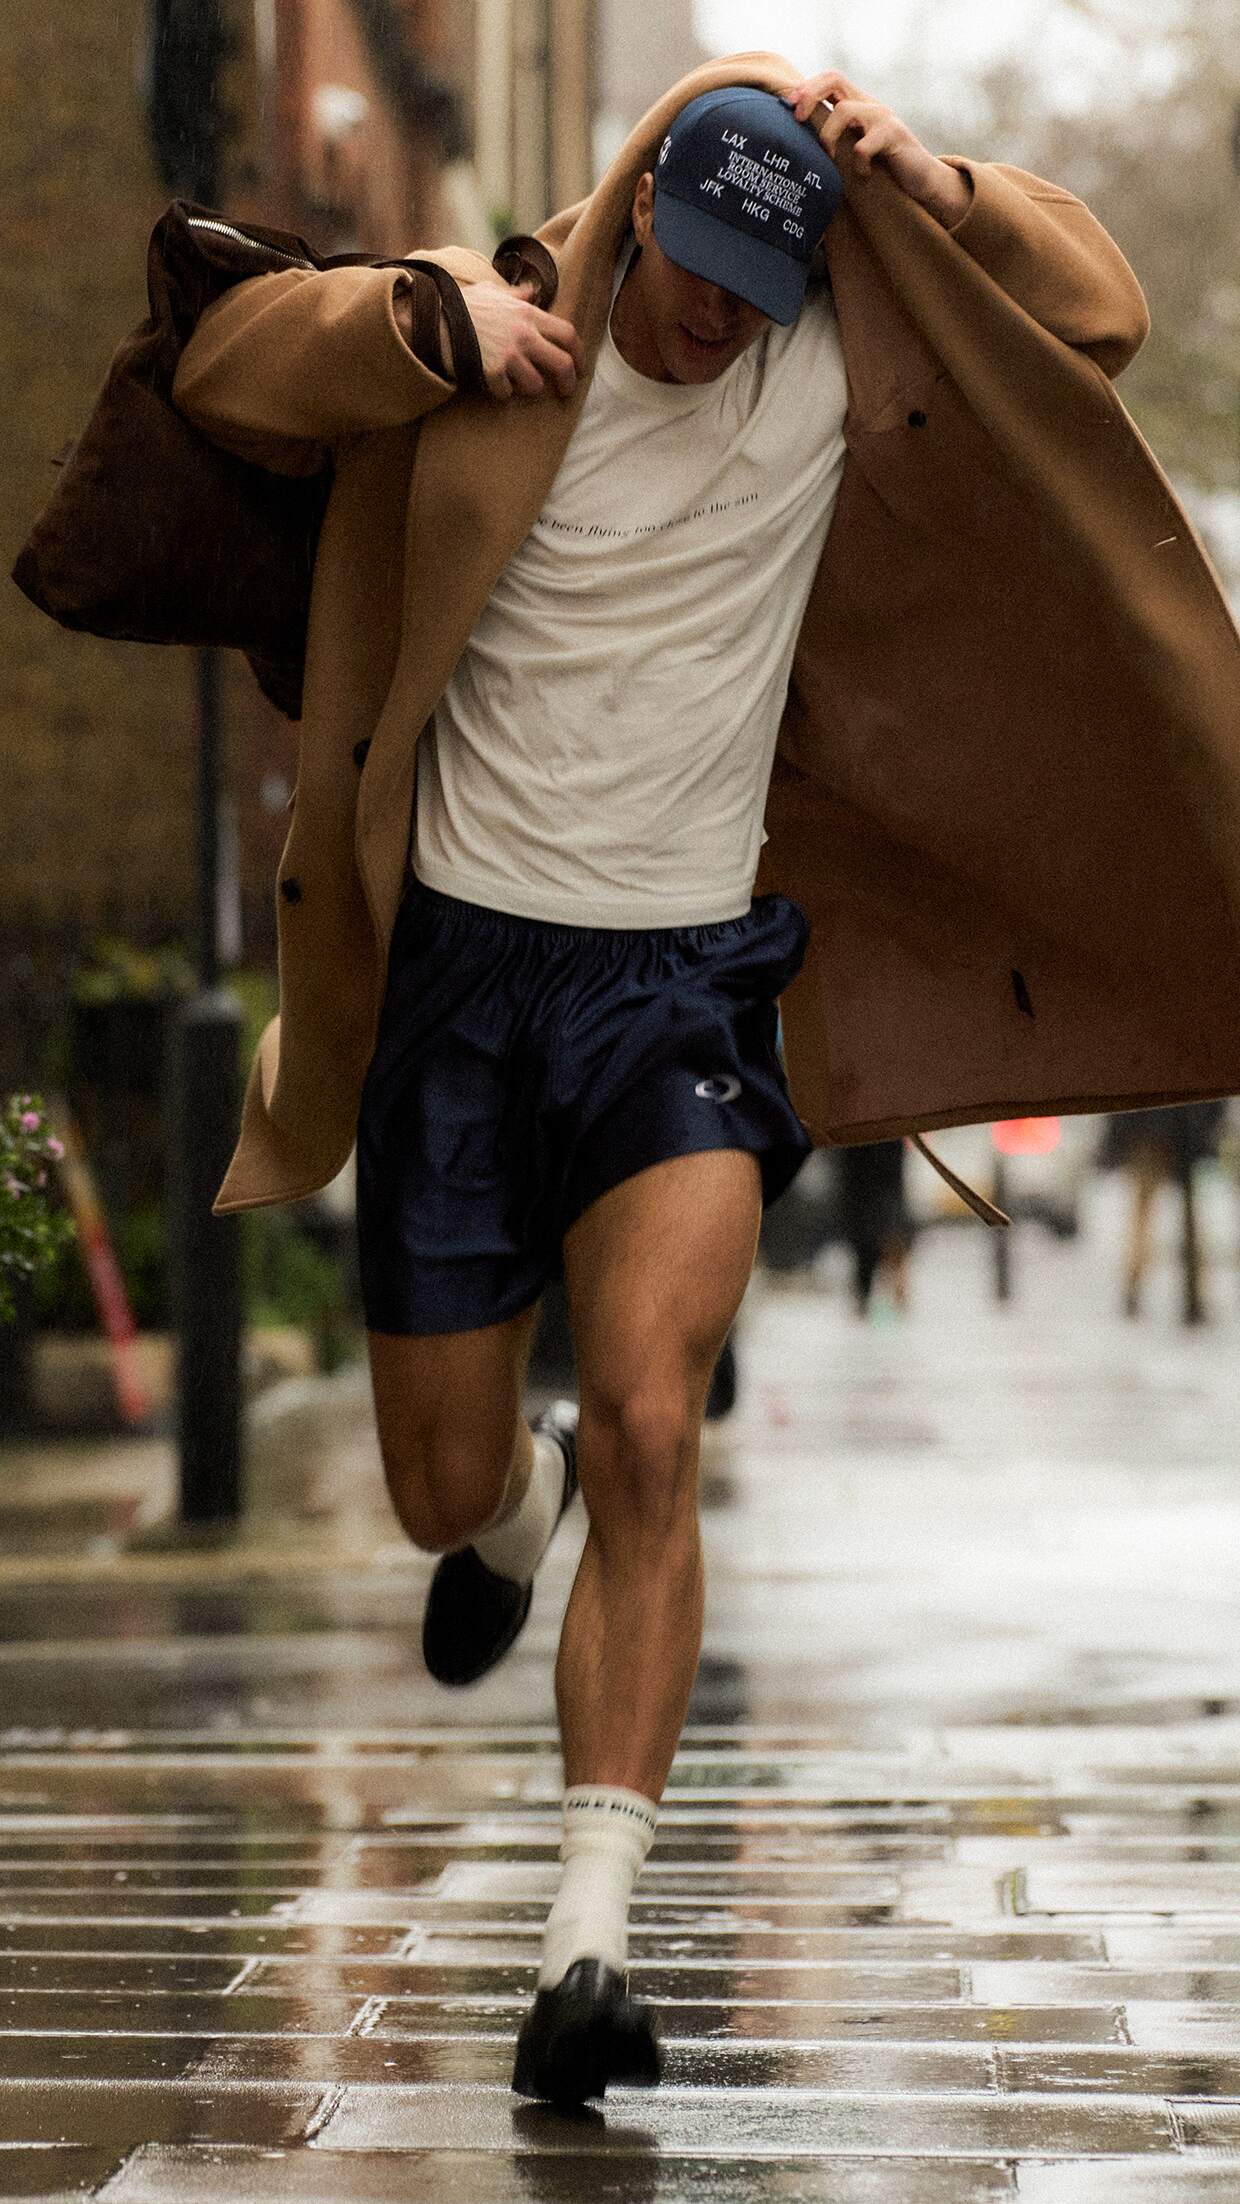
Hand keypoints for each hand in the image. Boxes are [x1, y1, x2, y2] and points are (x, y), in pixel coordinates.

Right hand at [464, 277, 582, 400]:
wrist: (435, 318)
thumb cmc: (464, 305)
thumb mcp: (493, 291)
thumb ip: (517, 294)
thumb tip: (532, 290)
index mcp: (528, 314)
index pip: (568, 334)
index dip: (580, 353)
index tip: (579, 366)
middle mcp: (524, 335)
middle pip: (563, 364)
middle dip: (568, 382)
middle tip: (565, 391)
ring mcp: (509, 355)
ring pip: (536, 385)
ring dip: (528, 388)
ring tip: (517, 382)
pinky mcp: (492, 373)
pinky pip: (507, 393)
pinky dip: (502, 392)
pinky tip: (493, 383)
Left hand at [782, 73, 971, 226]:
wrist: (922, 180)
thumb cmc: (883, 170)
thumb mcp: (854, 151)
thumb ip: (835, 141)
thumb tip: (798, 145)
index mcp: (858, 105)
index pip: (830, 79)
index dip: (807, 88)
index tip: (789, 106)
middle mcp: (869, 105)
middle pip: (835, 79)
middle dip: (810, 95)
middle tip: (798, 118)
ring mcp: (883, 118)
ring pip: (845, 111)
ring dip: (828, 136)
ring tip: (830, 158)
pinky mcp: (894, 136)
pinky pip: (864, 146)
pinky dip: (858, 164)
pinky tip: (863, 177)